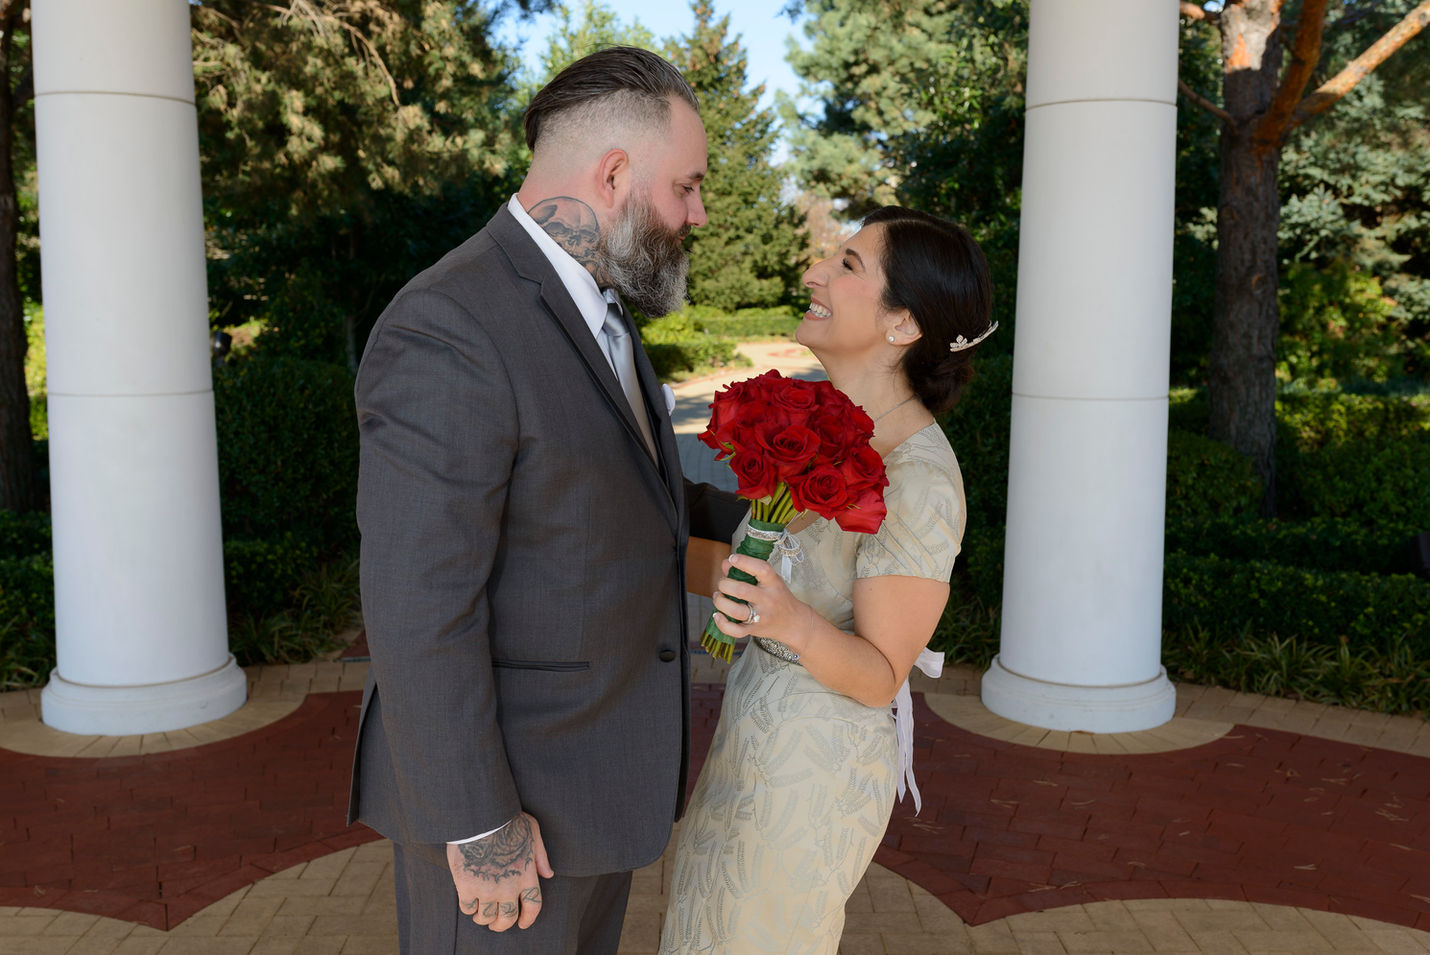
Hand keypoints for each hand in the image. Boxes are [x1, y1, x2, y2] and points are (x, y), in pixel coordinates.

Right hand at [447, 812, 553, 931]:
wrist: (480, 817)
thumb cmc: (507, 820)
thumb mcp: (533, 832)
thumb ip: (540, 856)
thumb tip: (548, 874)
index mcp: (527, 876)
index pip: (533, 907)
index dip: (528, 919)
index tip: (522, 923)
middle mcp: (509, 887)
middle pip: (507, 919)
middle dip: (501, 925)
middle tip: (496, 924)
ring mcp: (487, 889)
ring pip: (486, 917)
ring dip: (483, 918)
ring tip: (481, 913)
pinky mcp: (467, 887)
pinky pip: (468, 908)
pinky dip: (469, 908)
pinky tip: (469, 901)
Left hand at [712, 553, 816, 653]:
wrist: (794, 623)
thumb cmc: (780, 598)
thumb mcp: (771, 580)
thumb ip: (749, 570)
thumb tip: (726, 564)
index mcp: (773, 583)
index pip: (761, 569)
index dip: (744, 562)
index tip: (732, 558)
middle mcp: (768, 599)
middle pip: (741, 590)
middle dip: (724, 584)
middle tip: (722, 583)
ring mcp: (761, 616)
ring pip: (736, 611)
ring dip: (720, 602)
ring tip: (718, 596)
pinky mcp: (755, 630)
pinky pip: (736, 631)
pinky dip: (722, 624)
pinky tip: (717, 615)